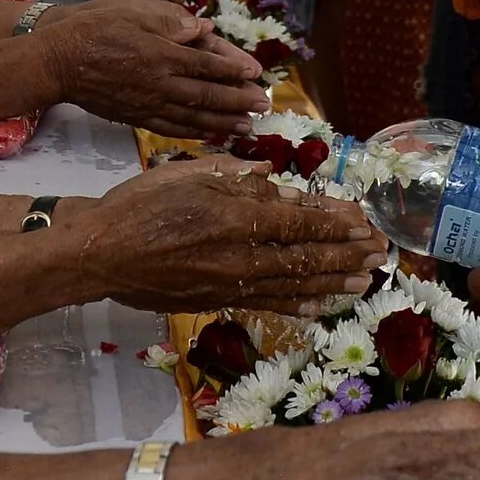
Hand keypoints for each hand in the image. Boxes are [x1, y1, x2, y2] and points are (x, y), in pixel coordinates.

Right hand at [38, 0, 270, 138]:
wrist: (57, 60)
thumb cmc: (94, 26)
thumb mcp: (133, 8)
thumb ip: (170, 21)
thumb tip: (203, 30)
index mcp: (163, 54)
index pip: (209, 64)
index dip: (236, 70)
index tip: (257, 74)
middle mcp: (160, 84)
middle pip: (208, 96)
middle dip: (239, 101)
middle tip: (264, 105)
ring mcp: (148, 104)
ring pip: (194, 117)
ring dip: (223, 122)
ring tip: (247, 126)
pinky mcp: (135, 117)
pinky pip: (171, 129)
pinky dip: (194, 133)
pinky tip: (208, 134)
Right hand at [78, 159, 387, 311]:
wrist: (99, 254)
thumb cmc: (139, 205)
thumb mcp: (187, 173)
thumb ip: (236, 177)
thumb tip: (274, 179)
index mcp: (236, 216)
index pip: (300, 219)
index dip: (337, 221)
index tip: (364, 219)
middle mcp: (241, 254)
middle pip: (307, 255)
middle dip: (348, 253)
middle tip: (380, 251)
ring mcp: (232, 283)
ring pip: (295, 283)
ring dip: (334, 280)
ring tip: (366, 279)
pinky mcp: (219, 300)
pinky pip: (268, 304)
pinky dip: (298, 305)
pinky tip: (321, 306)